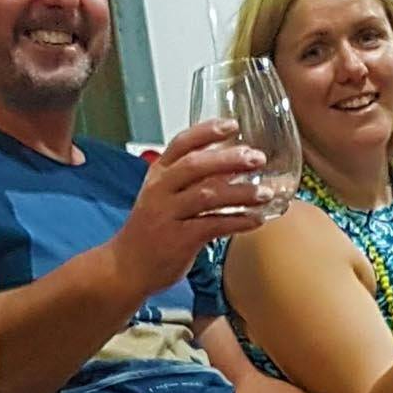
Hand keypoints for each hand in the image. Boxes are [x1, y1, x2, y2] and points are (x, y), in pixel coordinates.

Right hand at [107, 119, 268, 298]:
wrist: (126, 267)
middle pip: (195, 166)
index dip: (206, 132)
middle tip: (257, 158)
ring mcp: (167, 215)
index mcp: (157, 174)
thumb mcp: (163, 196)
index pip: (181, 144)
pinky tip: (256, 220)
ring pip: (207, 196)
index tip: (232, 125)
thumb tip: (233, 164)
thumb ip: (192, 179)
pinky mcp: (178, 240)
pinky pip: (213, 226)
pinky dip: (237, 222)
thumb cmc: (150, 229)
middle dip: (229, 159)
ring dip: (241, 193)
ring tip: (266, 193)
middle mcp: (160, 191)